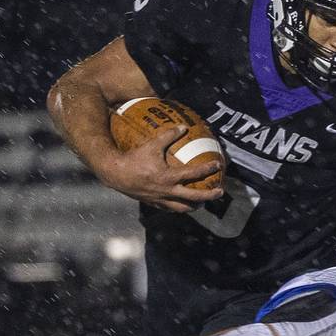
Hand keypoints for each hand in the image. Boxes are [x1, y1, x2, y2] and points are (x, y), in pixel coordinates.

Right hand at [101, 126, 222, 212]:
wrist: (115, 174)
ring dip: (195, 206)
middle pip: (194, 197)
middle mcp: (167, 191)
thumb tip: (183, 127)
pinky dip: (179, 207)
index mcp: (169, 177)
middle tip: (220, 192)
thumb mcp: (152, 145)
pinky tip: (182, 204)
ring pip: (183, 208)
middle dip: (209, 196)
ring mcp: (161, 199)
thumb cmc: (133, 158)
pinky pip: (170, 208)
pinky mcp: (154, 204)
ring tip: (203, 203)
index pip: (194, 174)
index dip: (208, 169)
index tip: (218, 165)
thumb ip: (168, 136)